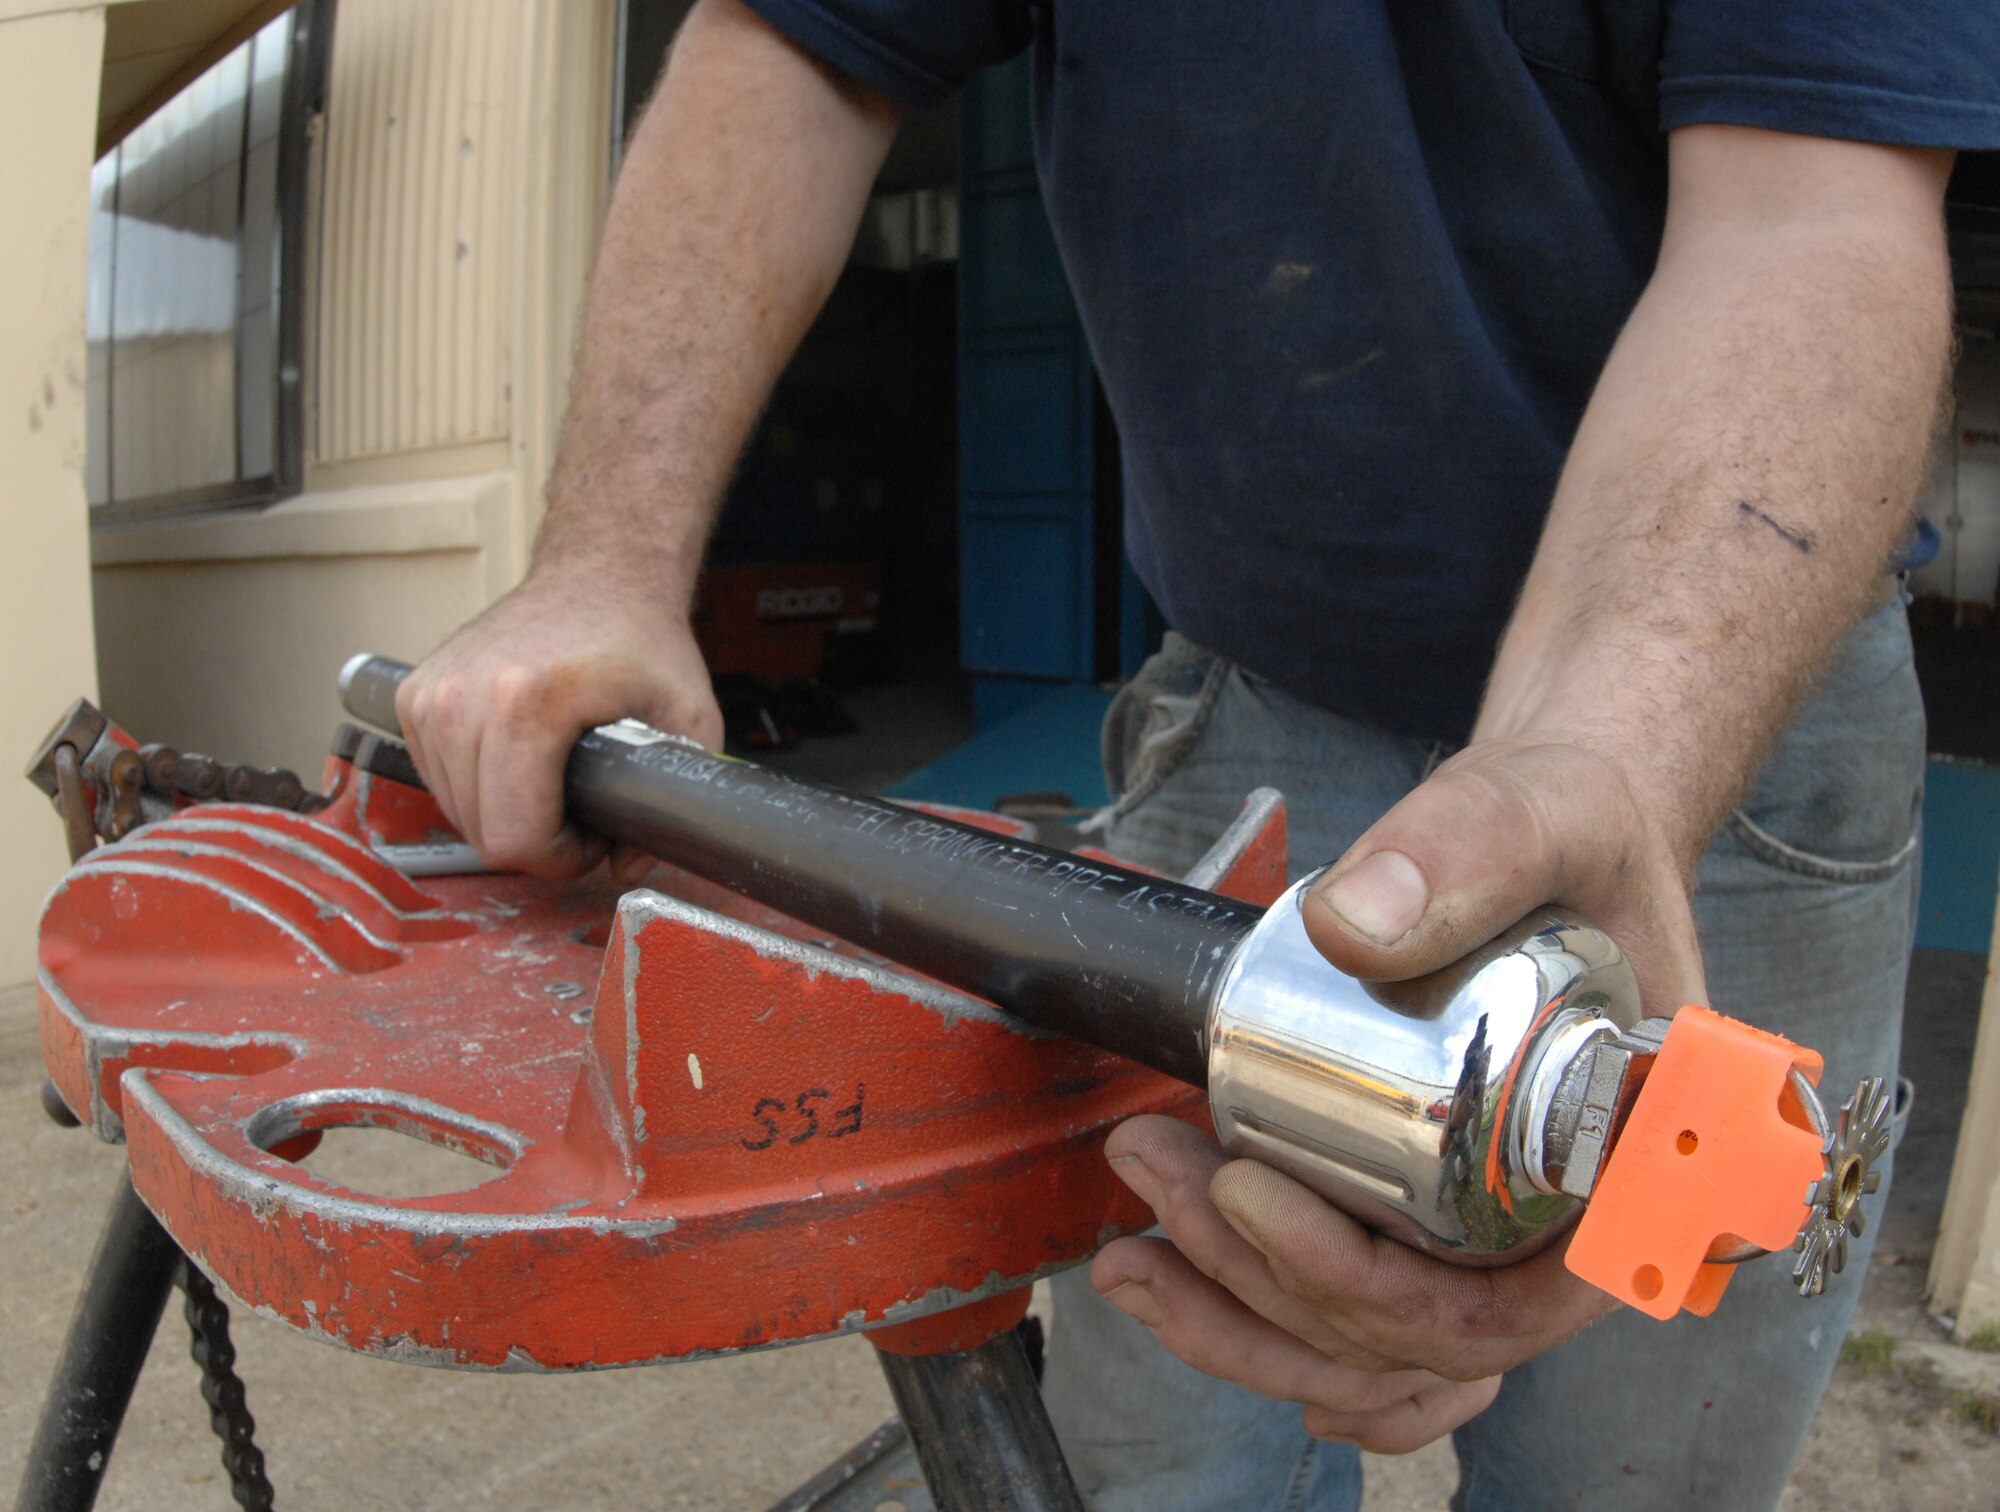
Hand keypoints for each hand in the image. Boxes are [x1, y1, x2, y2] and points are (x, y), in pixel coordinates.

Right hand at [395, 565, 722, 877]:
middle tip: (581, 807)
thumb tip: (629, 867)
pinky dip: (477, 787)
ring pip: (456, 811)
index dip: (561, 856)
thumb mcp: (689, 719)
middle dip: (537, 840)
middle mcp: (465, 696)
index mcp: (527, 702)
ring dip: (506, 814)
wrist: (599, 574)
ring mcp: (431, 694)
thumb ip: (677, 799)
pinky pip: (437, 779)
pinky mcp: (414, 695)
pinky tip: (518, 763)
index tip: (593, 832)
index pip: (514, 837)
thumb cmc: (641, 641)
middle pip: (483, 832)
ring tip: (554, 781)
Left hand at [1095, 739, 1710, 1447]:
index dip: (1367, 1291)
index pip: (1498, 1311)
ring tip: (1132, 1234)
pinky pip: (1357, 1323)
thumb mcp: (1543, 814)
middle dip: (1257, 1276)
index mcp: (1623, 1176)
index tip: (1245, 1192)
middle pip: (1404, 1339)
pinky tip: (1180, 1289)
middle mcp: (1563, 1235)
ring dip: (1237, 1312)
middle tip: (1155, 1162)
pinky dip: (1267, 1326)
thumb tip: (1349, 926)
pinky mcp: (1435, 1226)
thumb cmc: (1583, 839)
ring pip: (1365, 1348)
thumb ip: (1468, 847)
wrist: (1570, 836)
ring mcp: (1496, 1242)